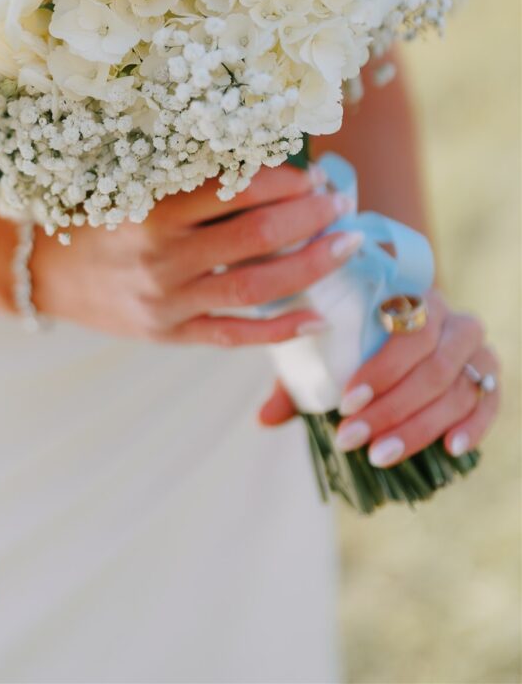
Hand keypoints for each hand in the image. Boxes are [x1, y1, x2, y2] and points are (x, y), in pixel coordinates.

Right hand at [31, 163, 360, 344]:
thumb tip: (260, 165)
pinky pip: (234, 336)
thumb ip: (187, 182)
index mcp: (155, 211)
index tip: (313, 174)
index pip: (238, 191)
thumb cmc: (90, 218)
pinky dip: (279, 330)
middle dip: (311, 217)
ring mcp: (169, 302)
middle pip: (259, 236)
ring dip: (310, 265)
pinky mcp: (169, 334)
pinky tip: (317, 317)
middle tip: (341, 203)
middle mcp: (164, 258)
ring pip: (257, 287)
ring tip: (346, 247)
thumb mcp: (130, 187)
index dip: (286, 181)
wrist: (39, 273)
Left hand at [259, 291, 500, 461]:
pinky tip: (450, 449)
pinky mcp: (489, 375)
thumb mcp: (328, 347)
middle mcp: (450, 318)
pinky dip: (474, 425)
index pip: (404, 329)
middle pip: (432, 365)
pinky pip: (489, 400)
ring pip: (457, 389)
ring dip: (418, 427)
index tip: (345, 402)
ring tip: (379, 456)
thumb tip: (263, 420)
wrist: (406, 322)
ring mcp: (475, 347)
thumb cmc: (357, 336)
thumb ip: (301, 378)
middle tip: (351, 438)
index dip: (380, 370)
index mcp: (411, 295)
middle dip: (391, 408)